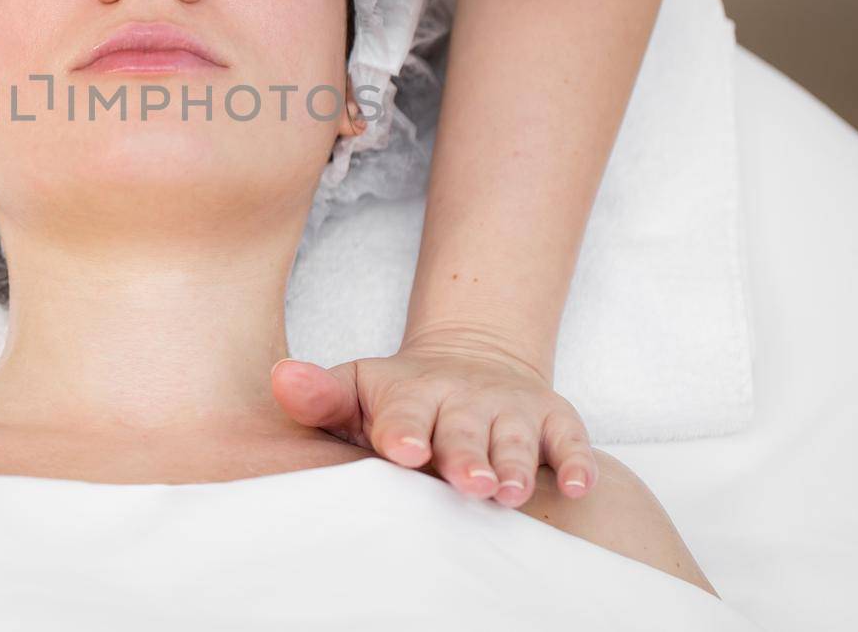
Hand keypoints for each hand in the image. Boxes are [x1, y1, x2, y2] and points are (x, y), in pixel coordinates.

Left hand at [269, 334, 598, 506]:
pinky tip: (578, 487)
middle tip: (468, 484)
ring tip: (509, 493)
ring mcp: (510, 409)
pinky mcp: (553, 419)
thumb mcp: (355, 390)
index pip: (405, 412)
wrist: (472, 363)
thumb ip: (318, 396)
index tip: (402, 449)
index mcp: (412, 393)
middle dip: (465, 457)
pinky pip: (569, 440)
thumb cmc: (400, 400)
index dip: (404, 429)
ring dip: (514, 464)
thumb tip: (280, 379)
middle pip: (464, 431)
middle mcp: (464, 399)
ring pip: (515, 439)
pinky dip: (577, 462)